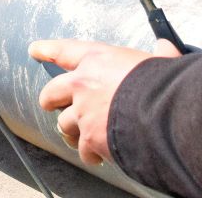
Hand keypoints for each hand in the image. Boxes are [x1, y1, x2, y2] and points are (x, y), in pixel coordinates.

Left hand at [30, 38, 182, 165]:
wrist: (162, 113)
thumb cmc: (161, 84)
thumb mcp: (160, 61)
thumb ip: (159, 54)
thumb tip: (166, 46)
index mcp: (98, 60)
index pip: (66, 51)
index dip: (48, 49)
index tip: (35, 50)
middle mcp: (83, 85)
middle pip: (52, 92)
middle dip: (50, 99)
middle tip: (50, 104)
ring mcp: (83, 113)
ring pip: (64, 124)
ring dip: (72, 131)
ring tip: (83, 135)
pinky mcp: (90, 139)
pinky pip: (83, 150)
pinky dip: (90, 154)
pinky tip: (99, 155)